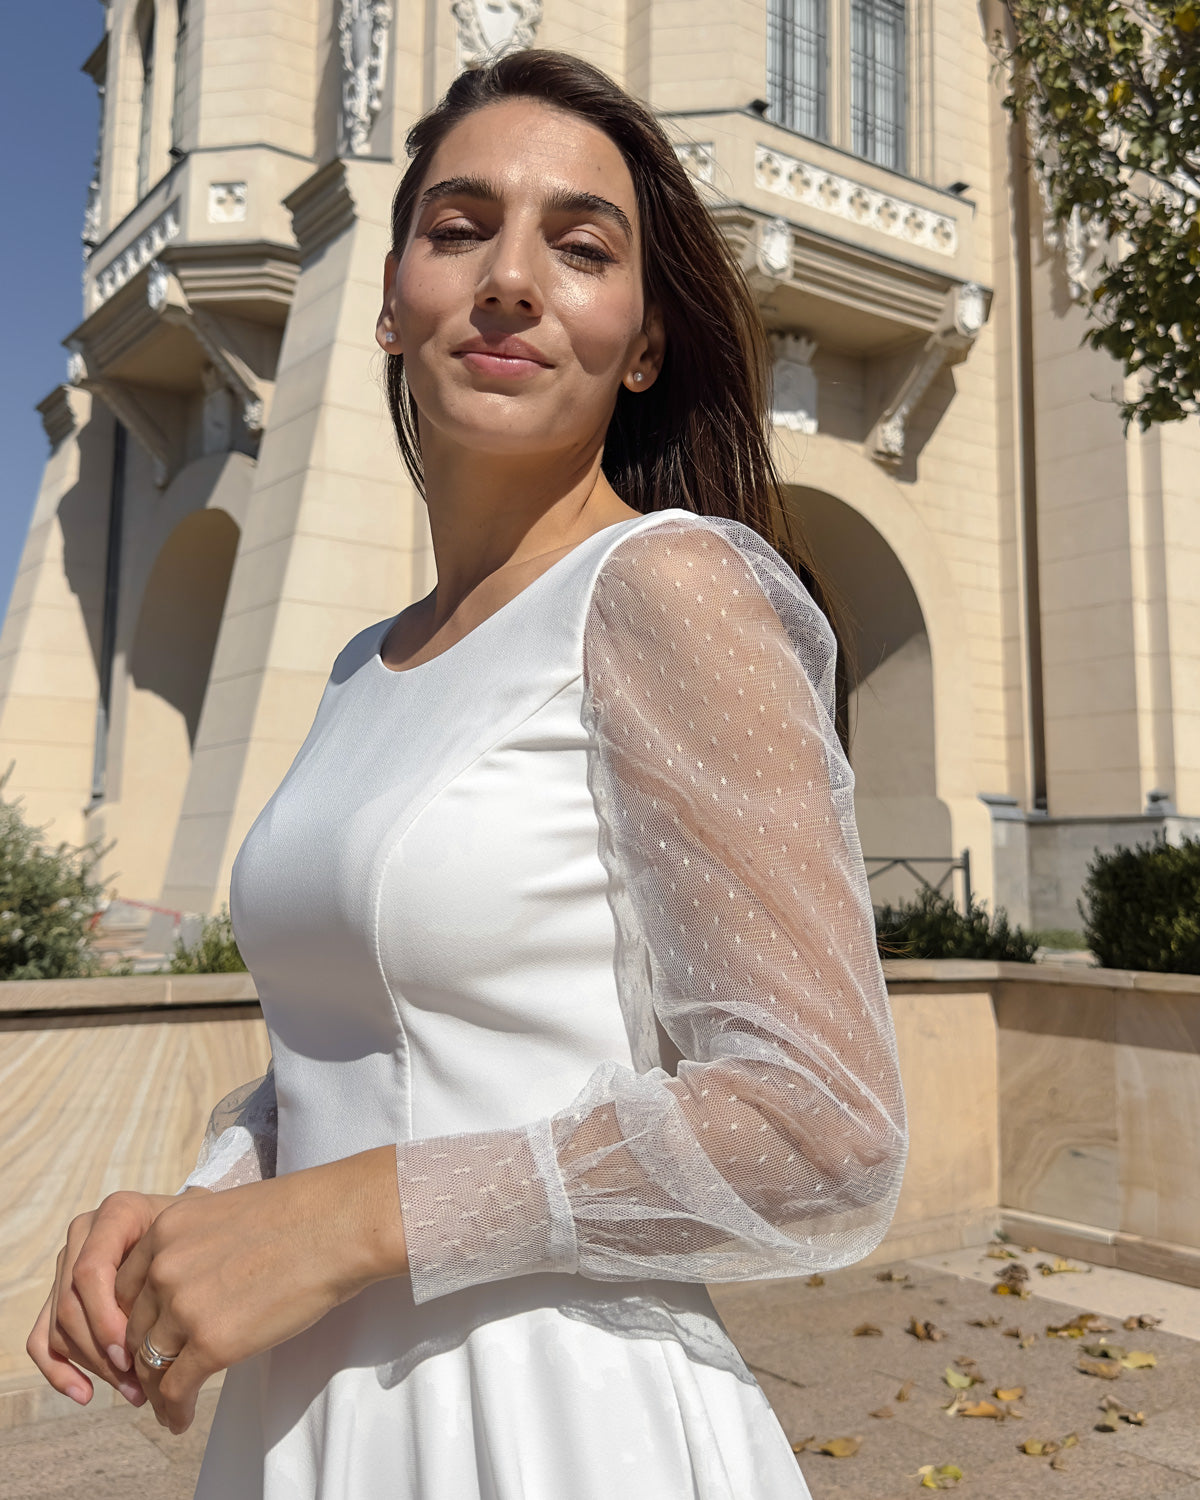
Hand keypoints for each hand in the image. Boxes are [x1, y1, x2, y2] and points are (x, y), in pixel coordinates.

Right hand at [27, 1190, 181, 1407]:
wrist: (193, 1227)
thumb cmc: (198, 1235)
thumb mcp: (193, 1240)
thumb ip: (172, 1270)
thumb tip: (158, 1336)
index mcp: (116, 1213)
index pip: (90, 1271)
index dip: (105, 1318)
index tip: (133, 1354)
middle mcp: (84, 1234)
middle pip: (72, 1305)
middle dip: (103, 1352)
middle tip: (140, 1383)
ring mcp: (67, 1263)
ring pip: (60, 1326)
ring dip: (94, 1367)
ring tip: (135, 1391)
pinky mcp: (58, 1294)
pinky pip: (42, 1338)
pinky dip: (59, 1370)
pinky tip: (85, 1394)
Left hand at [115, 1146, 406, 1432]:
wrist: (339, 1225)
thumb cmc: (301, 1215)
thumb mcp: (225, 1213)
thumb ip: (195, 1244)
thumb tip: (195, 1280)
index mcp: (165, 1229)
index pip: (125, 1288)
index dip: (132, 1321)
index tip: (144, 1340)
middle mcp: (164, 1267)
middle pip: (134, 1328)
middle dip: (140, 1358)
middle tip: (153, 1379)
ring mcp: (185, 1306)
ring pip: (150, 1363)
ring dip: (156, 1389)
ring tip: (167, 1405)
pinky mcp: (213, 1343)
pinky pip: (175, 1389)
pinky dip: (174, 1410)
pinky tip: (181, 1420)